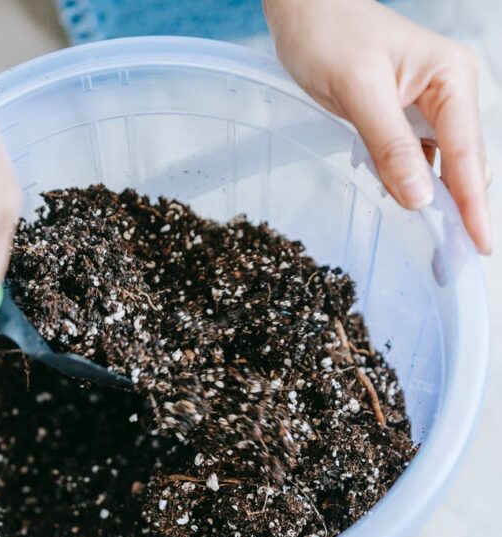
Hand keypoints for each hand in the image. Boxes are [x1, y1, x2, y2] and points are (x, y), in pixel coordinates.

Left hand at [265, 0, 491, 253]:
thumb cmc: (330, 34)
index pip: (467, 154)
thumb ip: (391, 144)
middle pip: (463, 166)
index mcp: (452, 78)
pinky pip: (416, 163)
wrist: (304, 9)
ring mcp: (431, 107)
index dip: (472, 205)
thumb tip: (420, 199)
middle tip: (450, 263)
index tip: (479, 245)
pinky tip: (395, 195)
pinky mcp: (407, 120)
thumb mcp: (358, 90)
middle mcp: (450, 93)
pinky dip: (407, 185)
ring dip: (432, 204)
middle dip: (458, 214)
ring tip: (432, 247)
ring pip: (441, 169)